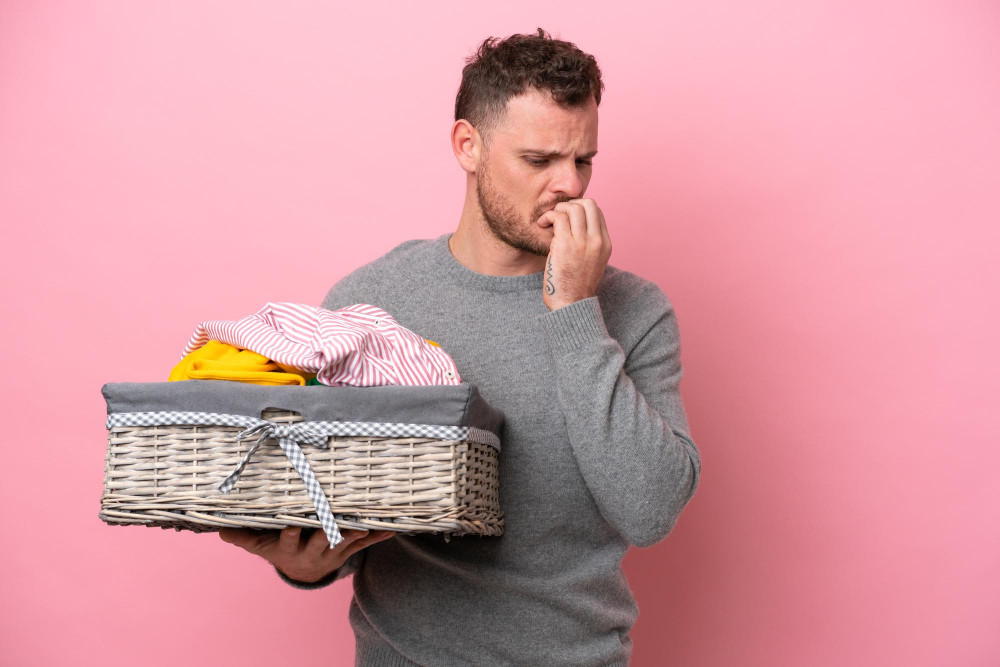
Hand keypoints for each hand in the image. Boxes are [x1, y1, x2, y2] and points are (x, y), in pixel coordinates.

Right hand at [219, 526, 394, 582]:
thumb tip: (220, 529)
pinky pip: (363, 545)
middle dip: (328, 533)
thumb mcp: (259, 546)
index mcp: (290, 549)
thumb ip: (243, 536)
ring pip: (344, 544)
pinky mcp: (347, 551)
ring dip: (354, 536)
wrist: (302, 572)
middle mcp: (312, 552)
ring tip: (364, 527)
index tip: (293, 522)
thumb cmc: (278, 550)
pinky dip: (377, 537)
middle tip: (336, 523)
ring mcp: (331, 552)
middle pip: (321, 542)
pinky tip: (391, 530)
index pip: (290, 540)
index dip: (292, 532)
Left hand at [536, 198, 611, 310]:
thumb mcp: (592, 263)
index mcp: (605, 244)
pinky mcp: (565, 245)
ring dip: (557, 210)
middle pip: (588, 203)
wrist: (571, 304)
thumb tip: (576, 228)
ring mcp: (582, 242)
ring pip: (572, 207)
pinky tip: (541, 225)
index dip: (580, 208)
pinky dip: (547, 216)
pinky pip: (558, 217)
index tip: (567, 218)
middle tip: (558, 215)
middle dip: (570, 204)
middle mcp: (597, 240)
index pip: (597, 211)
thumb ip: (589, 245)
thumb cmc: (575, 286)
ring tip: (548, 221)